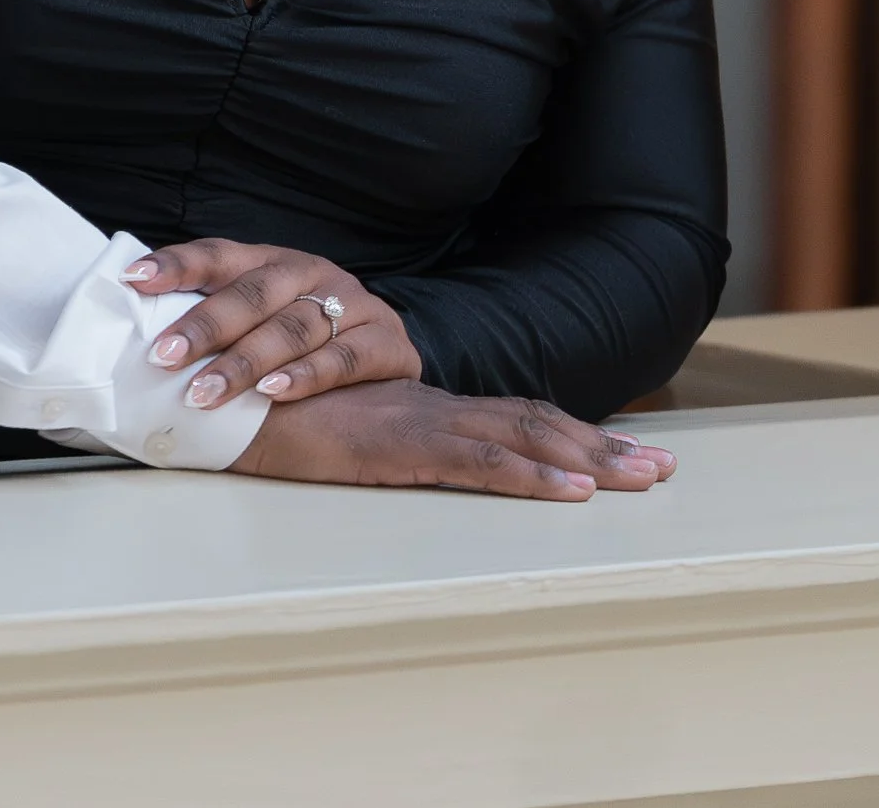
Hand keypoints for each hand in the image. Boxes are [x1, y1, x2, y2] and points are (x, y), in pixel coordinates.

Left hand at [123, 238, 421, 409]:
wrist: (393, 352)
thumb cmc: (310, 336)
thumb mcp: (266, 315)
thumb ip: (217, 315)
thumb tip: (141, 334)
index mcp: (273, 260)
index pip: (218, 255)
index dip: (176, 265)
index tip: (133, 280)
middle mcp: (311, 273)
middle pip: (253, 294)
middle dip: (205, 325)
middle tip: (164, 355)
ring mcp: (353, 303)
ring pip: (291, 328)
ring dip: (245, 362)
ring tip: (206, 391)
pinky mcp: (387, 342)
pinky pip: (343, 359)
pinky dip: (305, 377)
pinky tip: (273, 394)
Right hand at [231, 378, 677, 497]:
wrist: (212, 389)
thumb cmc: (257, 409)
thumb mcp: (323, 429)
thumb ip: (356, 434)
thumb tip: (377, 453)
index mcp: (415, 410)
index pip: (506, 418)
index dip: (565, 432)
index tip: (621, 448)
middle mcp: (426, 409)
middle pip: (532, 421)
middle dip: (602, 443)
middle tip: (665, 465)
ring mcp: (415, 423)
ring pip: (523, 437)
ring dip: (591, 456)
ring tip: (648, 475)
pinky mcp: (397, 444)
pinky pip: (479, 462)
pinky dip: (533, 474)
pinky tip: (574, 489)